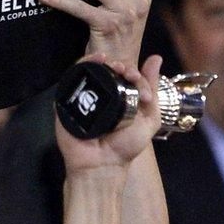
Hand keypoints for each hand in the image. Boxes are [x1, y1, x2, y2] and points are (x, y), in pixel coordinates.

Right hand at [54, 55, 161, 174]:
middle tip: (125, 71)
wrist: (102, 164)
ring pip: (89, 70)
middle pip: (107, 70)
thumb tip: (156, 58)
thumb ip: (152, 91)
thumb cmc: (125, 146)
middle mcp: (102, 95)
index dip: (132, 71)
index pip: (125, 75)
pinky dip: (81, 65)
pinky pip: (72, 79)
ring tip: (110, 62)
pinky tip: (93, 62)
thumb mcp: (149, 118)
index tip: (136, 78)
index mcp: (120, 98)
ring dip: (100, 61)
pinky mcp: (67, 101)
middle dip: (118, 65)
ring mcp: (83, 97)